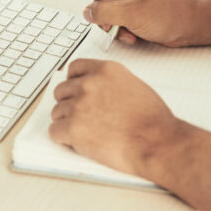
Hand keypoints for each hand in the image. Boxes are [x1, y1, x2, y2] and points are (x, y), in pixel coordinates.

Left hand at [49, 58, 179, 177]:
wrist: (156, 142)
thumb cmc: (153, 120)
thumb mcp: (134, 86)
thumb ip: (110, 83)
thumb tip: (96, 91)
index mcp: (105, 70)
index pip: (74, 67)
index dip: (73, 81)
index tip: (74, 90)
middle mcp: (89, 83)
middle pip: (61, 90)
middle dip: (69, 104)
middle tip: (82, 117)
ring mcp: (79, 105)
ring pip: (57, 112)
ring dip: (67, 123)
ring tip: (87, 133)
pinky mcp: (73, 127)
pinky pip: (54, 132)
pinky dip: (63, 139)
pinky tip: (78, 142)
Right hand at [84, 0, 199, 45]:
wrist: (190, 27)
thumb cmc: (171, 15)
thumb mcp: (133, 14)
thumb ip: (105, 12)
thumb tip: (88, 12)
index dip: (104, 2)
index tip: (118, 13)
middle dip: (110, 18)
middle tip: (123, 26)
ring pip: (107, 10)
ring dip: (116, 25)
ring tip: (131, 31)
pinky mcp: (133, 6)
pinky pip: (116, 17)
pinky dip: (122, 28)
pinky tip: (134, 32)